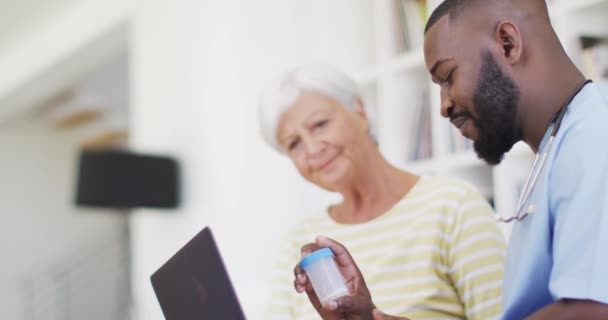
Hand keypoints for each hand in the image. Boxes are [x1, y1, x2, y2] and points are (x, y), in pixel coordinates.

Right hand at [294, 236, 408, 319]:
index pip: (338, 250)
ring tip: (301, 281)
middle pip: (318, 252)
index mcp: (348, 268)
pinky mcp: (313, 289)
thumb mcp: (360, 305)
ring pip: (306, 265)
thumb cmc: (362, 311)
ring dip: (300, 269)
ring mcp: (321, 279)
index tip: (317, 238)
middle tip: (304, 258)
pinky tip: (299, 289)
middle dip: (308, 251)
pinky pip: (302, 281)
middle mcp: (332, 270)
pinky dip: (297, 282)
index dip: (328, 243)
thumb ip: (348, 302)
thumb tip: (330, 303)